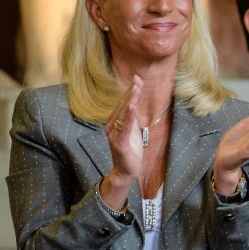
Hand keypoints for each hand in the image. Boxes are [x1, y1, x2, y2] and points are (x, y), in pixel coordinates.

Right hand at [100, 75, 143, 209]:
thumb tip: (134, 102)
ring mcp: (114, 134)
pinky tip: (132, 107)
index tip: (137, 78)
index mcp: (114, 122)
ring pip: (123, 114)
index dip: (130, 91)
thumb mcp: (133, 130)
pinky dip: (128, 117)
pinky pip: (124, 128)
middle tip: (138, 78)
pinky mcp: (119, 143)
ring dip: (129, 100)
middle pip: (122, 105)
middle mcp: (111, 126)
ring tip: (136, 88)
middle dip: (131, 92)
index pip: (123, 103)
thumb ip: (132, 117)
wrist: (127, 171)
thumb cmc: (131, 150)